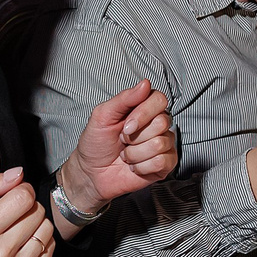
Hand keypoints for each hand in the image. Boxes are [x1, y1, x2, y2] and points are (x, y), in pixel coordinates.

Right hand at [0, 169, 54, 256]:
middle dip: (27, 207)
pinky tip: (23, 243)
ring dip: (35, 224)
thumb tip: (17, 174)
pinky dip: (40, 241)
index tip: (11, 195)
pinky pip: (50, 248)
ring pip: (47, 230)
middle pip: (37, 213)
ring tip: (17, 228)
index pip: (22, 198)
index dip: (20, 190)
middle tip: (10, 214)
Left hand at [58, 79, 176, 219]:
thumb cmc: (96, 142)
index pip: (159, 100)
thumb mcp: (102, 116)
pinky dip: (141, 166)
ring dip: (135, 153)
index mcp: (144, 108)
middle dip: (135, 136)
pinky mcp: (165, 164)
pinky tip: (134, 166)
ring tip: (126, 155)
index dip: (143, 113)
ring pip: (159, 144)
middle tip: (122, 141)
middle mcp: (158, 124)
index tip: (125, 126)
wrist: (91, 173)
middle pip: (162, 122)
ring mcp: (164, 144)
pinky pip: (162, 162)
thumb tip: (145, 83)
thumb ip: (124, 98)